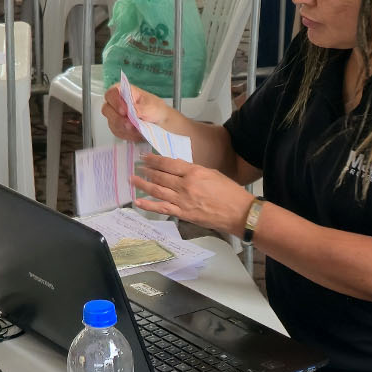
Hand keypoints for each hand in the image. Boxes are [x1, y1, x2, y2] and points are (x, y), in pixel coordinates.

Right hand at [101, 78, 164, 143]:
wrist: (160, 122)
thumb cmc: (155, 109)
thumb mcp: (151, 106)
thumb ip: (141, 108)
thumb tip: (132, 111)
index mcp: (123, 91)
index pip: (111, 94)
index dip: (115, 102)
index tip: (125, 111)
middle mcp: (115, 103)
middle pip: (106, 109)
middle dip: (118, 119)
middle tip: (131, 124)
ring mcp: (114, 116)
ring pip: (112, 123)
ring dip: (125, 128)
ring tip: (138, 129)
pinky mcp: (117, 127)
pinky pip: (117, 132)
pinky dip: (128, 134)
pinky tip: (137, 133)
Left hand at [131, 156, 252, 237]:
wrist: (238, 212)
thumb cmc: (229, 192)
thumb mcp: (211, 174)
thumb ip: (193, 172)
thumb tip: (179, 171)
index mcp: (194, 172)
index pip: (168, 164)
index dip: (154, 160)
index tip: (145, 157)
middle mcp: (185, 185)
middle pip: (160, 176)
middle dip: (147, 171)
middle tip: (137, 167)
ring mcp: (182, 201)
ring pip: (157, 191)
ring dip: (143, 184)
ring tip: (133, 179)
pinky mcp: (183, 214)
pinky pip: (161, 208)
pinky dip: (148, 205)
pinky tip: (138, 200)